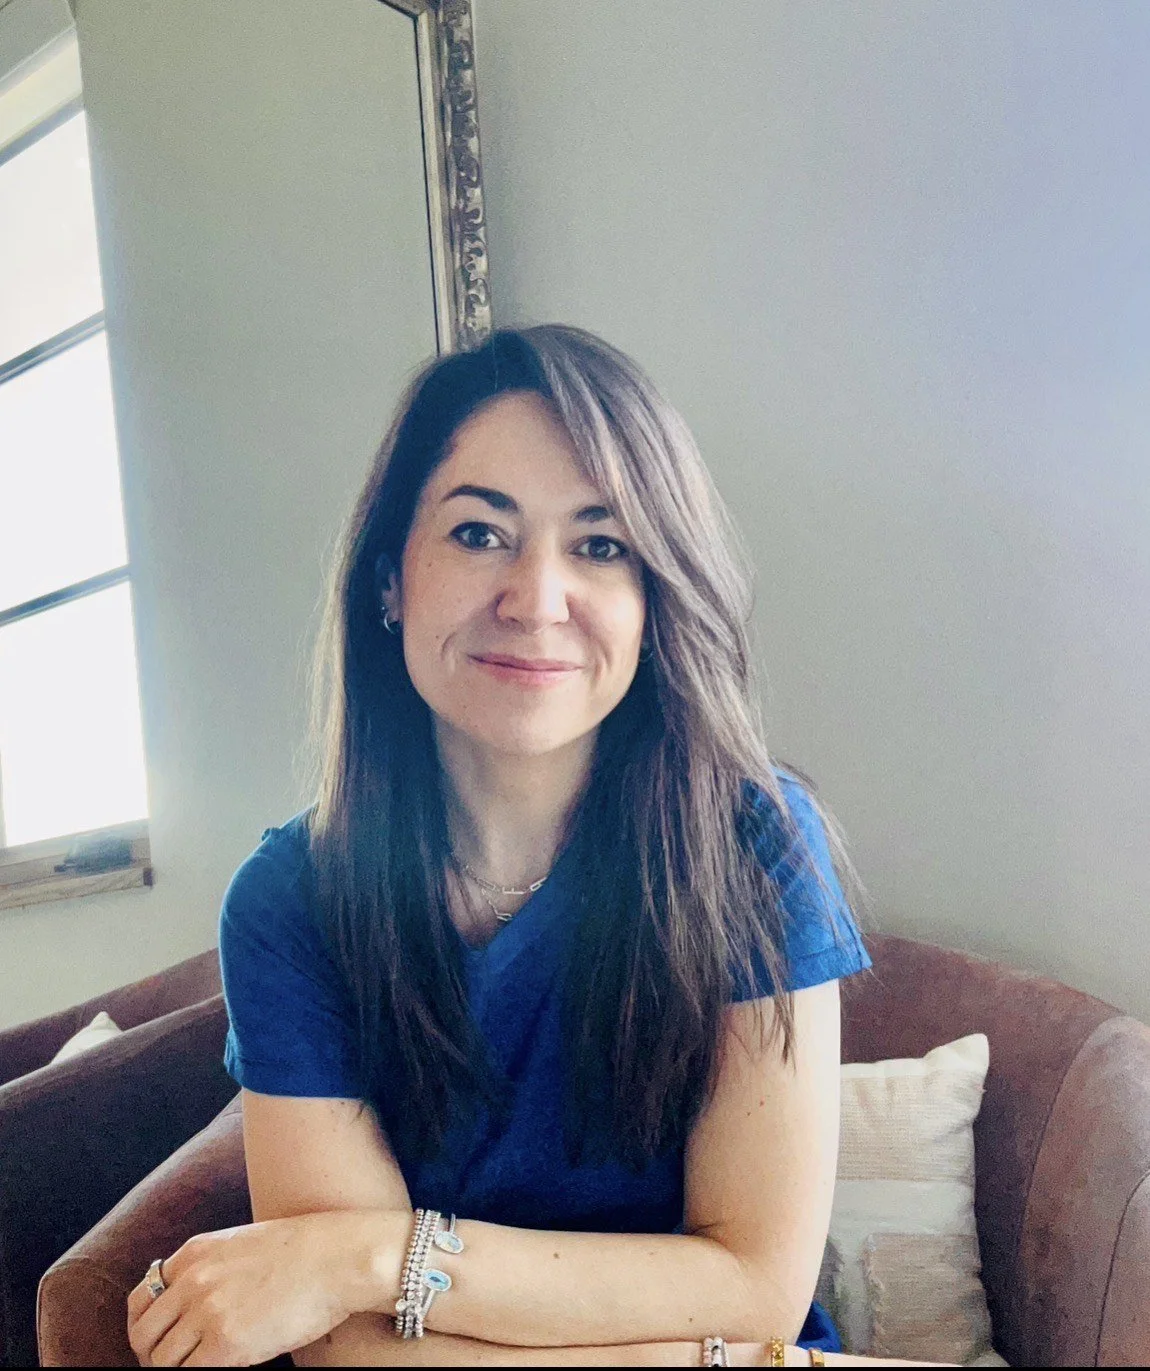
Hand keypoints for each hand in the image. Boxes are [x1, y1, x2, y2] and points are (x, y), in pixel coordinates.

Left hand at [126, 1212, 375, 1366]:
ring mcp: (207, 1312)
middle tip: (177, 1365)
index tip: (160, 1343)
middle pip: (143, 1335)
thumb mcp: (244, 1244)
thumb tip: (196, 1305)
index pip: (140, 1299)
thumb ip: (212, 1269)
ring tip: (202, 1367)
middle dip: (152, 1356)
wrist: (341, 1256)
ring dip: (176, 1370)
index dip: (146, 1329)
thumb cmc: (308, 1251)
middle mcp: (192, 1280)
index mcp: (194, 1253)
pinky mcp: (226, 1344)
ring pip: (161, 1362)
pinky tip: (223, 1368)